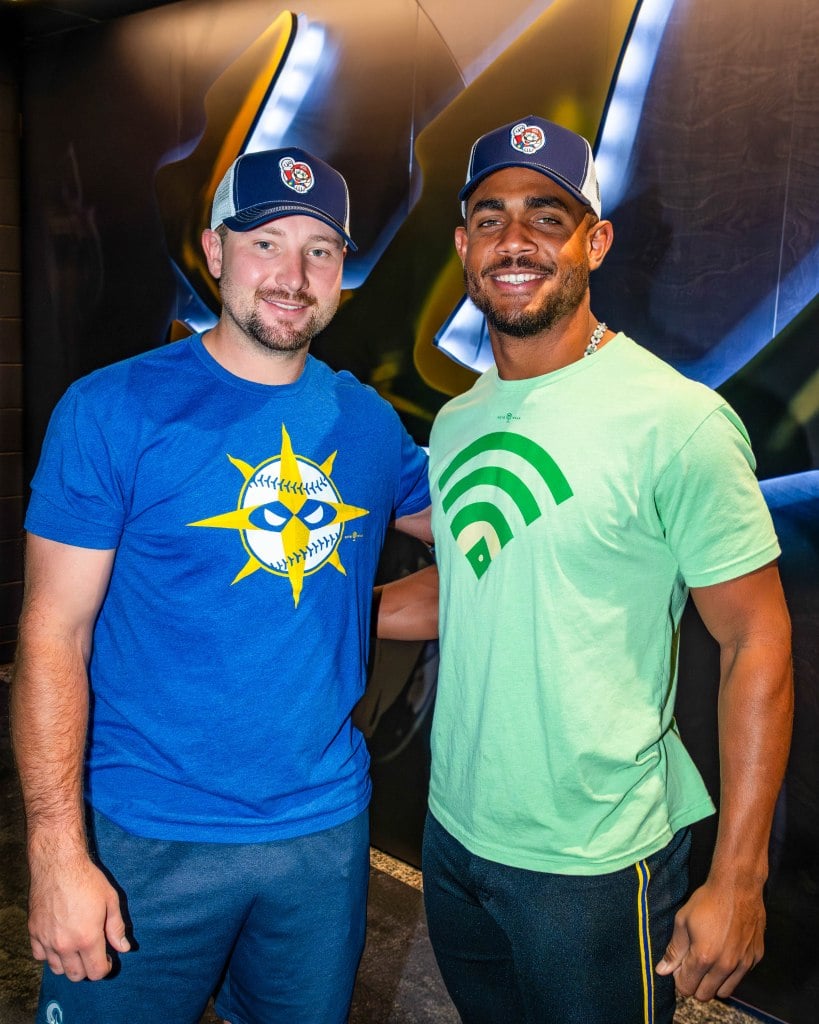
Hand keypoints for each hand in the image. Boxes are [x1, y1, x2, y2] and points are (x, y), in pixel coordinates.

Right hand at [28, 851, 130, 981]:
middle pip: (76, 975)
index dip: (104, 968)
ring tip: (77, 947)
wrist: (59, 865)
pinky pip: (40, 956)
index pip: (96, 972)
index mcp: (88, 938)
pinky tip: (59, 941)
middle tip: (94, 953)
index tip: (107, 958)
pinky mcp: (34, 933)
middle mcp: (65, 945)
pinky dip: (50, 954)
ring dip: (69, 963)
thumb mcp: (111, 900)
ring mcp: (47, 940)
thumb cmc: (88, 879)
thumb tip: (124, 948)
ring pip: (57, 969)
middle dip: (88, 969)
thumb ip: (117, 928)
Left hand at [655, 878, 764, 999]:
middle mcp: (725, 966)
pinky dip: (731, 972)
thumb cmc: (707, 901)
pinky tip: (725, 951)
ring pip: (724, 991)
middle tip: (692, 964)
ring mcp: (743, 964)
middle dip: (695, 984)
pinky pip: (740, 977)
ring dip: (713, 982)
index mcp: (704, 957)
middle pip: (705, 995)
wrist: (738, 887)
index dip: (679, 979)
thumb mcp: (682, 921)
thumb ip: (674, 950)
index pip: (687, 988)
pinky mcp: (756, 958)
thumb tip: (662, 971)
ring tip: (708, 961)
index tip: (680, 965)